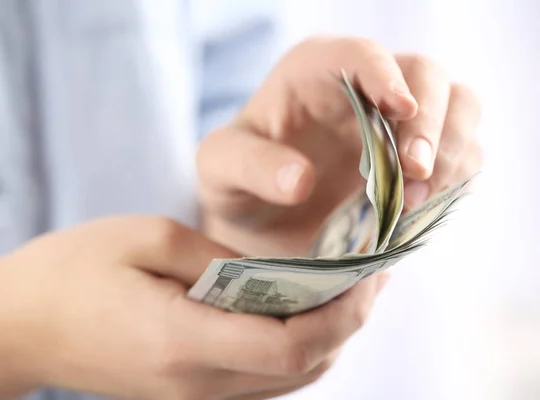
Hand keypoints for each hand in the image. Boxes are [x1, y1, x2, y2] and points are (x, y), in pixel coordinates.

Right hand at [0, 216, 387, 399]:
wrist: (19, 326)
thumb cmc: (73, 270)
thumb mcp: (149, 239)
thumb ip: (219, 260)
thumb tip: (271, 272)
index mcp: (184, 339)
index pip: (292, 345)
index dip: (342, 312)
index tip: (370, 272)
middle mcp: (196, 383)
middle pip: (302, 370)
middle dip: (347, 323)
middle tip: (371, 274)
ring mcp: (192, 396)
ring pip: (288, 382)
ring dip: (327, 338)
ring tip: (346, 289)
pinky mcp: (186, 392)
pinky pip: (261, 382)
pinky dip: (295, 350)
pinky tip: (300, 312)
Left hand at [198, 36, 482, 256]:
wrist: (261, 220)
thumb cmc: (238, 181)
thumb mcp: (221, 170)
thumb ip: (251, 166)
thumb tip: (300, 179)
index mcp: (315, 71)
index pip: (359, 54)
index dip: (385, 75)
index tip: (399, 109)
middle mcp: (365, 87)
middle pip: (427, 76)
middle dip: (429, 122)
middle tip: (413, 174)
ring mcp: (397, 122)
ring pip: (459, 109)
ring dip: (451, 152)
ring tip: (416, 201)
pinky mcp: (417, 157)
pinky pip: (460, 153)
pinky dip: (454, 178)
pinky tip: (423, 208)